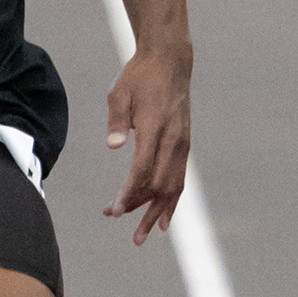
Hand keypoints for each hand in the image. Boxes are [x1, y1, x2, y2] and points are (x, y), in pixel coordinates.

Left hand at [104, 45, 190, 245]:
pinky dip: (172, 201)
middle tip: (119, 224)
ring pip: (173, 187)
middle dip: (139, 208)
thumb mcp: (120, 93)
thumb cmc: (139, 77)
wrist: (170, 62)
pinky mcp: (184, 144)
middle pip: (158, 185)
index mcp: (155, 129)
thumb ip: (117, 120)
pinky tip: (165, 219)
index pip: (142, 170)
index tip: (115, 210)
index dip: (130, 193)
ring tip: (143, 235)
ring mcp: (182, 144)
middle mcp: (173, 141)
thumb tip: (113, 146)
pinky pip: (179, 179)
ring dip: (157, 212)